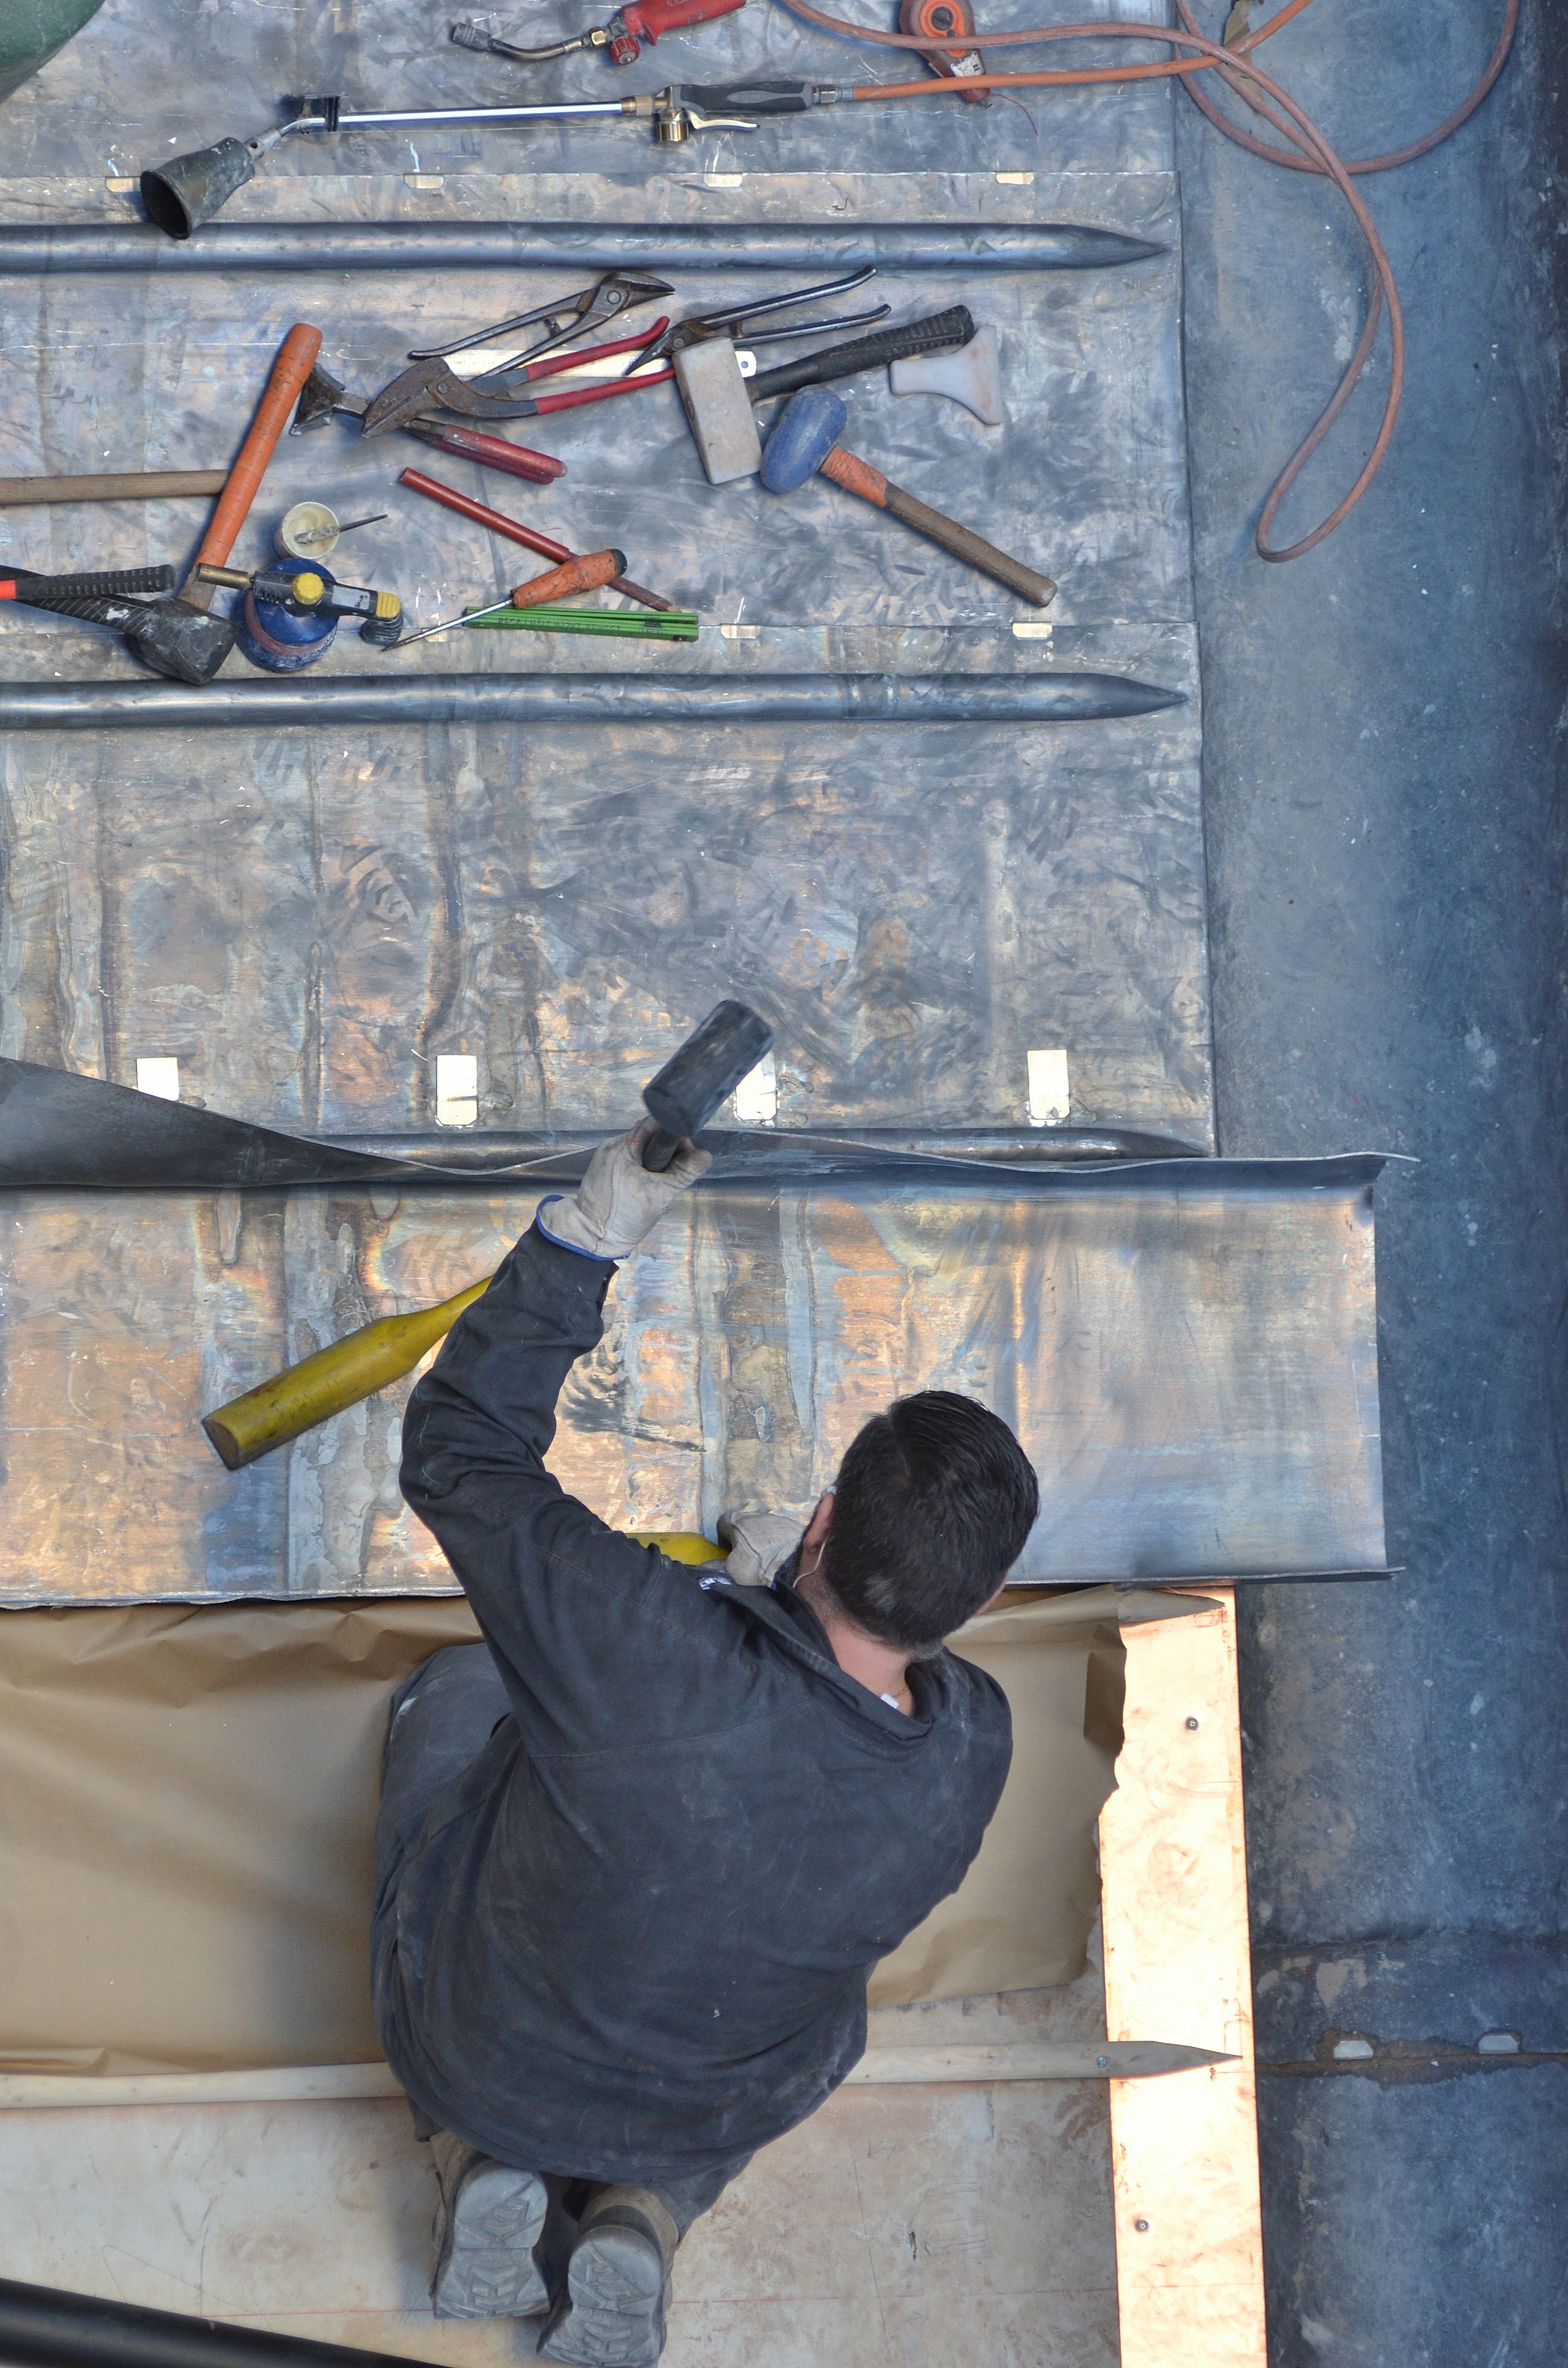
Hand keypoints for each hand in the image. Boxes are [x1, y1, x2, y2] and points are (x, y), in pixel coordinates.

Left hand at [538, 1119, 710, 1260]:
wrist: (591, 1238)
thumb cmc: (623, 1215)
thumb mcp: (659, 1194)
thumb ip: (683, 1172)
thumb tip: (705, 1156)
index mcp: (623, 1146)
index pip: (655, 1124)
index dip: (673, 1135)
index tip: (684, 1154)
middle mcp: (613, 1146)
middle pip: (650, 1138)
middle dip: (666, 1154)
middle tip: (674, 1175)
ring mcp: (608, 1158)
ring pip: (642, 1152)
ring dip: (655, 1165)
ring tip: (659, 1185)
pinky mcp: (606, 1171)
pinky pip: (632, 1163)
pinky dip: (643, 1172)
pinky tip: (646, 1188)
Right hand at [717, 1510, 803, 1588]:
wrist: (800, 1565)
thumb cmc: (760, 1566)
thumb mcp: (731, 1572)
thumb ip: (715, 1568)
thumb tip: (706, 1569)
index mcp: (738, 1522)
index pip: (723, 1521)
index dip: (722, 1536)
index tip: (727, 1551)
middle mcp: (758, 1515)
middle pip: (745, 1523)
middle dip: (744, 1538)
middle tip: (747, 1558)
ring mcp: (779, 1519)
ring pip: (765, 1527)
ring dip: (763, 1540)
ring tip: (767, 1559)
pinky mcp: (797, 1527)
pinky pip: (783, 1533)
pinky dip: (780, 1543)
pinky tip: (784, 1557)